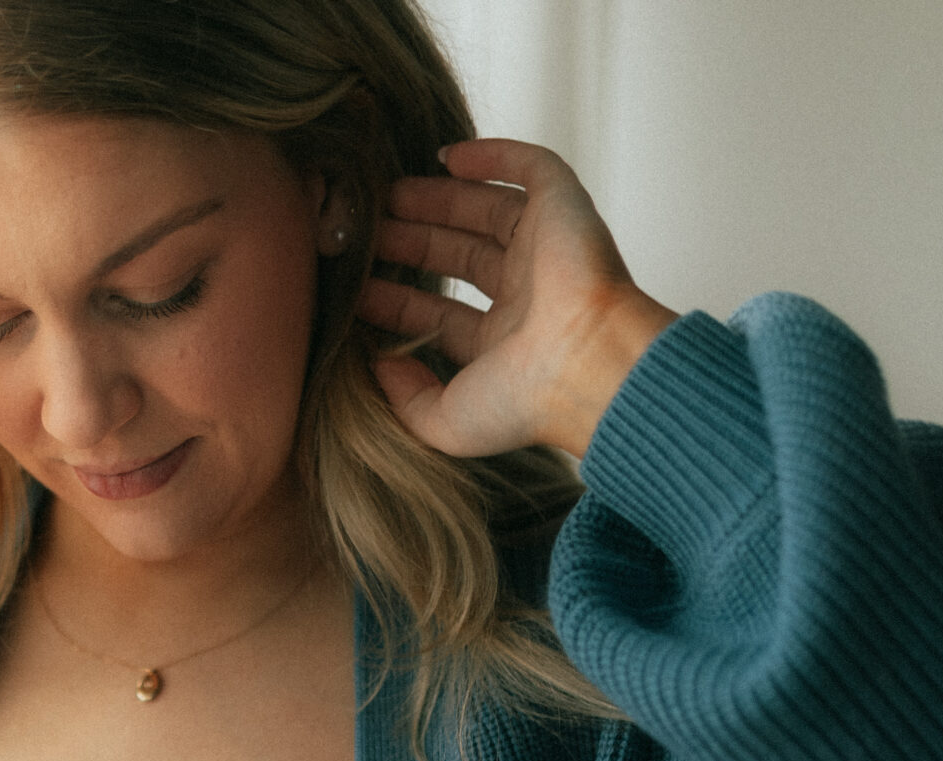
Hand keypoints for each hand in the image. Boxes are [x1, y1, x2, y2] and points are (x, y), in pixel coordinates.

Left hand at [359, 137, 678, 460]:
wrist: (585, 366)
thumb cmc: (523, 402)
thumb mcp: (444, 422)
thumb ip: (404, 400)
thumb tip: (376, 366)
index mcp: (502, 346)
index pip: (440, 314)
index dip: (398, 301)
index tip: (357, 288)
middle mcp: (525, 296)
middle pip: (458, 256)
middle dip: (412, 242)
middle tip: (367, 231)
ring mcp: (544, 250)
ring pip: (485, 211)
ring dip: (437, 200)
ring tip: (388, 195)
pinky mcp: (563, 208)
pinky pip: (528, 168)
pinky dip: (491, 155)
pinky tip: (446, 156)